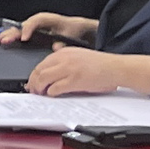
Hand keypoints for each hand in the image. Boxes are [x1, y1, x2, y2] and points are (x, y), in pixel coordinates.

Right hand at [0, 12, 97, 45]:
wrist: (74, 28)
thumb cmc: (71, 29)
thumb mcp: (70, 34)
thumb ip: (64, 41)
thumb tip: (56, 47)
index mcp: (46, 19)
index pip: (34, 22)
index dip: (28, 29)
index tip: (24, 38)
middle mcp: (36, 22)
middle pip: (21, 26)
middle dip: (11, 33)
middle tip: (2, 40)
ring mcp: (31, 27)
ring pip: (16, 30)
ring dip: (5, 35)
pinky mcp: (29, 34)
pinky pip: (17, 34)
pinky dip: (7, 38)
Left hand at [29, 47, 149, 98]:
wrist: (117, 67)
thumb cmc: (101, 65)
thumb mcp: (79, 57)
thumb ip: (64, 63)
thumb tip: (50, 75)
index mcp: (64, 53)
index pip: (41, 64)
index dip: (34, 75)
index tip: (32, 82)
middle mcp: (64, 59)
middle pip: (39, 71)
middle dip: (33, 83)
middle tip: (33, 91)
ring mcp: (69, 69)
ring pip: (43, 79)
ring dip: (39, 88)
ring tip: (40, 94)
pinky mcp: (75, 80)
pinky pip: (55, 88)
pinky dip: (50, 93)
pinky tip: (52, 95)